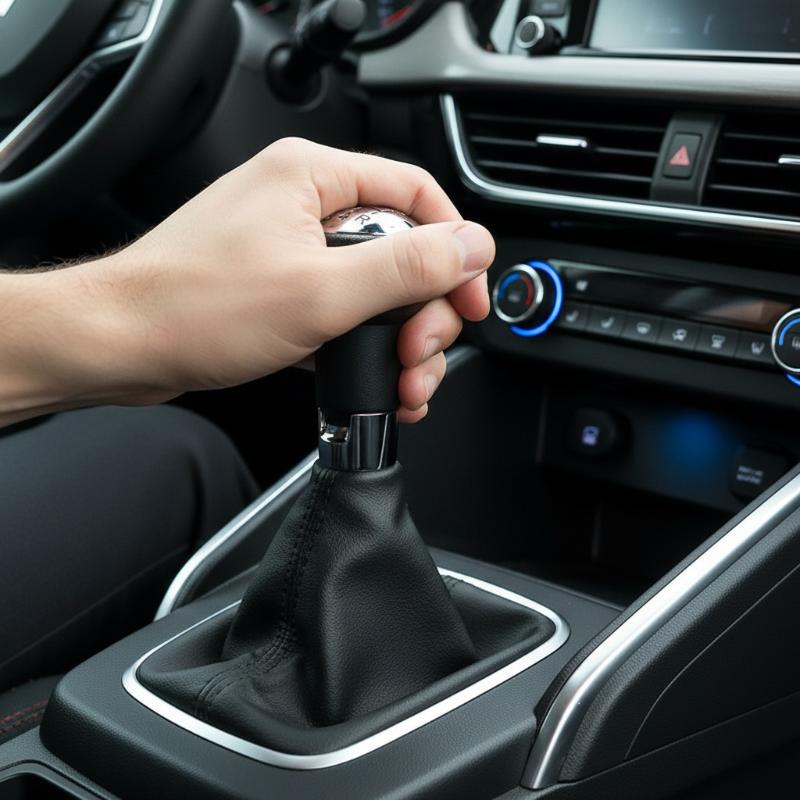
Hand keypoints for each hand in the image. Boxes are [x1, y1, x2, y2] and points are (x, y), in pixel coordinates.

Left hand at [0, 139, 493, 424]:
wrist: (121, 346)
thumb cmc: (193, 308)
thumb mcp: (321, 291)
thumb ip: (406, 267)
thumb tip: (471, 246)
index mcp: (313, 178)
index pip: (416, 195)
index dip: (455, 247)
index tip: (470, 296)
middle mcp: (304, 206)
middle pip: (403, 249)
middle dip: (424, 310)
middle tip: (421, 352)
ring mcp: (292, 250)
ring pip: (377, 289)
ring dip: (401, 338)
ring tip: (404, 380)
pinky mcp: (281, 290)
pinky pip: (345, 311)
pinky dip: (366, 346)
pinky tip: (379, 380)